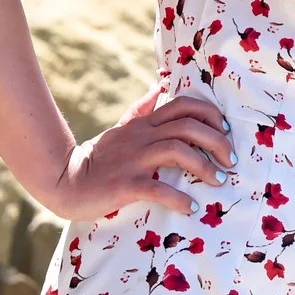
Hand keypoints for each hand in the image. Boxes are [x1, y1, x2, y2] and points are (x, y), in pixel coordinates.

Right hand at [38, 89, 234, 222]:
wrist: (63, 182)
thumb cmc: (97, 158)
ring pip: (177, 151)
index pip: (183, 105)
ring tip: (218, 181)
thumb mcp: (121, 129)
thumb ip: (141, 109)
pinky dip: (178, 197)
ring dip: (204, 167)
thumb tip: (159, 86)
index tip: (226, 131)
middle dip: (217, 141)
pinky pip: (156, 188)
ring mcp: (132, 161)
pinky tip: (190, 207)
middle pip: (188, 127)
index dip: (210, 114)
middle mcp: (141, 138)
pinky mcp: (123, 185)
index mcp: (144, 125)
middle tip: (231, 161)